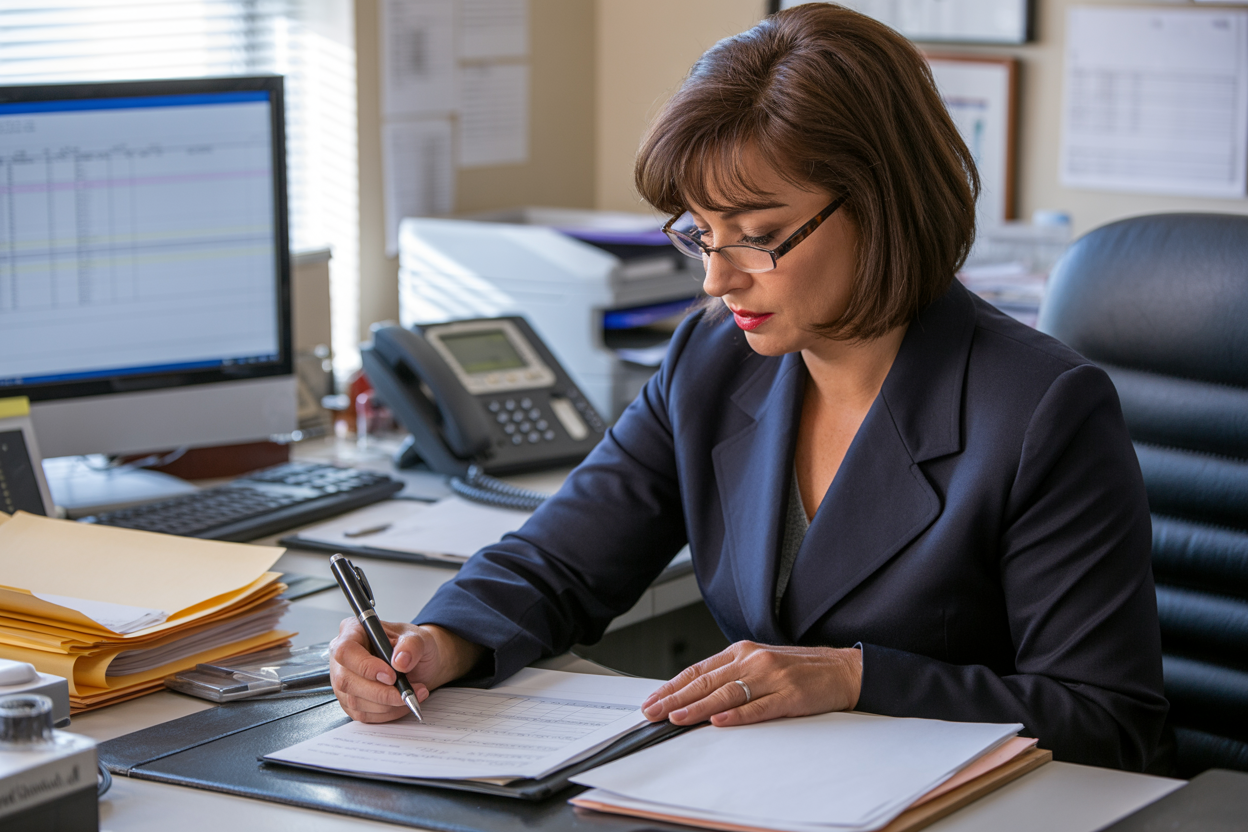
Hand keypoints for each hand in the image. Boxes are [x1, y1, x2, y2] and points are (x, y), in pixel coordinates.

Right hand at [329, 618, 484, 722]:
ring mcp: (344, 680)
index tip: (391, 676)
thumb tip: (400, 661)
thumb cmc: (412, 646)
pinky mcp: (350, 700)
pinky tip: (402, 704)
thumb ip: (412, 645)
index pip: (346, 651)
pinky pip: (362, 714)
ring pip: (355, 701)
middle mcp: (342, 658)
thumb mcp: (419, 638)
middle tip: (406, 693)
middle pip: (347, 680)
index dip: (366, 667)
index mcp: (353, 632)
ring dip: (387, 704)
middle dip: (380, 692)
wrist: (419, 663)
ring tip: (412, 695)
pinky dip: (386, 713)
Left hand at [641, 641, 861, 727]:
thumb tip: (696, 694)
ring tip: (676, 718)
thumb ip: (732, 675)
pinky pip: (759, 707)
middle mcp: (753, 660)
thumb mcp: (761, 664)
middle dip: (675, 698)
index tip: (653, 700)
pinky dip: (737, 715)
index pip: (699, 670)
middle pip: (706, 681)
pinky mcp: (790, 695)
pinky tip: (719, 721)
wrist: (842, 669)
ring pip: (727, 693)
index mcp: (742, 652)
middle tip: (653, 712)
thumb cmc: (799, 670)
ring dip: (698, 708)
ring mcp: (772, 677)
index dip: (673, 686)